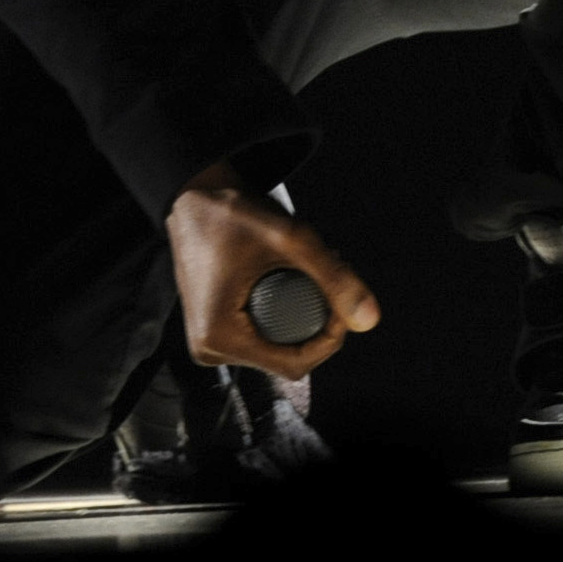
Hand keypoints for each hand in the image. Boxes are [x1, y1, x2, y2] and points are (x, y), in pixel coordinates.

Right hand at [165, 165, 379, 379]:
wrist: (193, 197)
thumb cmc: (230, 213)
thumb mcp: (289, 239)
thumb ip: (333, 277)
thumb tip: (369, 319)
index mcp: (219, 339)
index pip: (295, 364)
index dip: (329, 340)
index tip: (342, 302)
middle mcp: (209, 349)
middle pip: (286, 357)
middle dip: (316, 322)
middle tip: (328, 276)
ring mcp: (208, 342)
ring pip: (275, 346)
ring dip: (300, 316)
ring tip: (310, 273)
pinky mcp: (212, 330)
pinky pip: (259, 336)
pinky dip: (281, 314)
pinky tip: (290, 280)